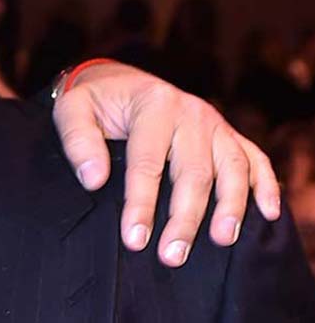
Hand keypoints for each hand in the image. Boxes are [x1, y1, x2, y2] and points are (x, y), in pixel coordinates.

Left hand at [52, 61, 280, 266]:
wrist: (119, 81)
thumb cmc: (94, 101)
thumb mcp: (71, 109)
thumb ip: (78, 142)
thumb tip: (93, 180)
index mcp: (153, 105)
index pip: (148, 162)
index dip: (141, 203)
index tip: (134, 238)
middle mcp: (190, 112)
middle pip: (193, 172)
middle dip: (184, 218)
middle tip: (171, 256)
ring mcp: (214, 123)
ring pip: (232, 168)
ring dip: (230, 207)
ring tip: (222, 241)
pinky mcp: (227, 134)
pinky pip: (255, 159)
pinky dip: (265, 185)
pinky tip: (267, 213)